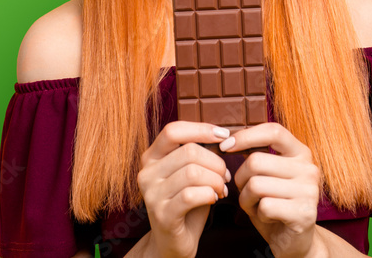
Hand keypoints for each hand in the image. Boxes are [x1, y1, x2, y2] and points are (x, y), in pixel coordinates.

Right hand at [138, 121, 233, 257]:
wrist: (173, 241)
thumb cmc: (186, 204)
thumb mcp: (189, 173)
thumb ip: (197, 154)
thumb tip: (221, 135)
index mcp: (151, 157)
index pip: (173, 130)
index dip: (201, 129)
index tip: (224, 136)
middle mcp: (146, 173)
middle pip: (189, 151)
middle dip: (216, 162)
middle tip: (225, 175)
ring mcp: (151, 194)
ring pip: (193, 172)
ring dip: (216, 180)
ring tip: (221, 188)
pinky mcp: (162, 214)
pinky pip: (191, 195)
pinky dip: (209, 194)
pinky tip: (214, 198)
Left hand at [218, 122, 322, 257]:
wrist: (294, 240)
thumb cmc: (274, 202)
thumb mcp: (267, 174)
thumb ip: (255, 154)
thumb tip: (226, 139)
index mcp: (300, 153)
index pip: (273, 131)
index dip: (246, 136)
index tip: (226, 146)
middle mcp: (309, 168)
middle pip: (256, 161)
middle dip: (241, 178)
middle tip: (246, 192)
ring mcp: (309, 191)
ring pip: (256, 185)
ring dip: (247, 199)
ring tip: (257, 205)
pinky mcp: (304, 213)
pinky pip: (264, 206)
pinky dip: (257, 214)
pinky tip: (267, 217)